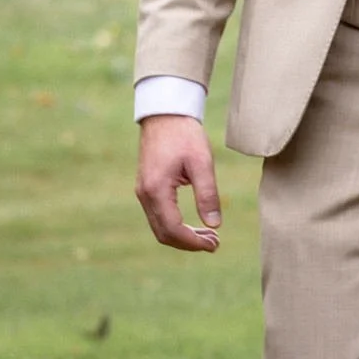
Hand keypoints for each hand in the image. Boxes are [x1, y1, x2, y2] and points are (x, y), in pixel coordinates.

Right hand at [135, 114, 222, 251]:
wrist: (166, 114)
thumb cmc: (185, 135)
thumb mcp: (202, 162)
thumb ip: (208, 194)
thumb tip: (215, 225)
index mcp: (156, 190)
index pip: (172, 229)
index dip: (193, 242)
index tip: (214, 244)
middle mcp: (145, 195)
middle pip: (163, 233)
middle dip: (189, 243)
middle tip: (214, 244)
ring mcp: (143, 192)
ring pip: (160, 227)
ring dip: (183, 236)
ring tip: (209, 237)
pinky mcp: (147, 188)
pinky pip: (159, 216)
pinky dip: (176, 225)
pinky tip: (195, 224)